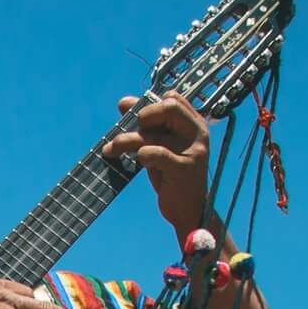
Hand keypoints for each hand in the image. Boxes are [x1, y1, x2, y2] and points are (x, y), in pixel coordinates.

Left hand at [107, 92, 212, 239]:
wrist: (188, 210)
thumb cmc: (171, 176)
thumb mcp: (160, 146)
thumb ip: (147, 126)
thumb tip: (124, 102)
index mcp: (194, 124)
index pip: (173, 98)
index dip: (148, 103)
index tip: (130, 114)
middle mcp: (196, 133)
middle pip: (167, 108)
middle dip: (142, 115)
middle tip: (127, 129)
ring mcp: (193, 151)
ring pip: (153, 134)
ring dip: (125, 140)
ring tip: (110, 149)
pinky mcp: (184, 169)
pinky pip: (158, 154)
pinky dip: (143, 154)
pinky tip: (138, 160)